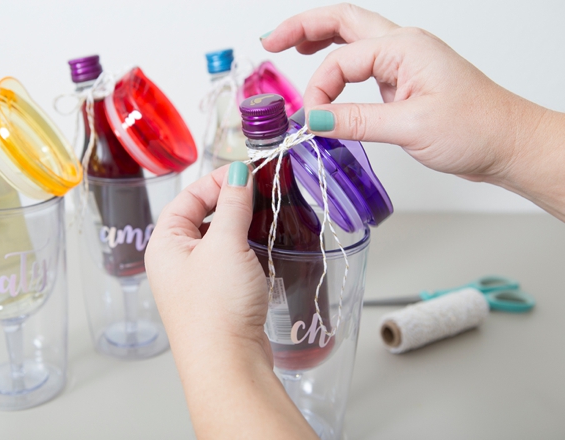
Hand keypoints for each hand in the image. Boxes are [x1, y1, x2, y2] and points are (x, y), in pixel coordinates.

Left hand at [146, 164, 269, 362]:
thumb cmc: (216, 309)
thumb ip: (232, 205)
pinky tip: (263, 248)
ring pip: (218, 240)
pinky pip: (229, 262)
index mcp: (164, 244)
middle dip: (230, 203)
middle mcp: (175, 262)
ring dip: (240, 227)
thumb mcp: (225, 245)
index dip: (216, 181)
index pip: (187, 197)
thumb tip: (238, 173)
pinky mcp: (216, 297)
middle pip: (201, 217)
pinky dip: (246, 250)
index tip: (246, 172)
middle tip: (260, 192)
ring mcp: (195, 282)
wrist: (228, 365)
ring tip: (265, 217)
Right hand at [261, 3, 564, 219]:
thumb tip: (314, 119)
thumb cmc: (476, 127)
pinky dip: (340, 65)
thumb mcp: (411, 125)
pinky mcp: (405, 81)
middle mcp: (403, 47)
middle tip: (271, 40)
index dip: (319, 90)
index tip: (311, 121)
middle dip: (304, 27)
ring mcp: (404, 62)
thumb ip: (358, 120)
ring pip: (353, 38)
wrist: (507, 142)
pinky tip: (330, 74)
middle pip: (343, 21)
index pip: (342, 60)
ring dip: (321, 38)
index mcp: (404, 48)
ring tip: (292, 46)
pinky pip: (364, 64)